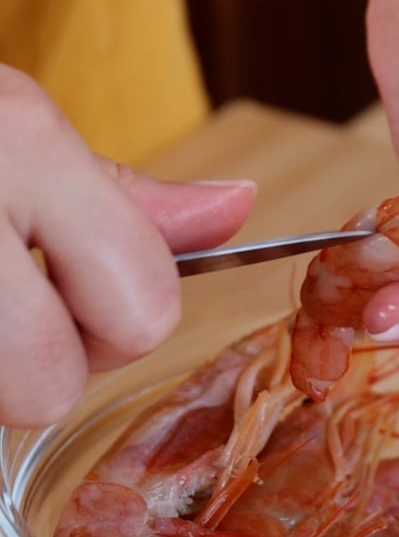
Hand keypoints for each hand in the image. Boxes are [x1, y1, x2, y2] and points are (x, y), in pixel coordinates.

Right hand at [0, 66, 254, 426]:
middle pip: (52, 384)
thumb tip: (236, 209)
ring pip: (1, 402)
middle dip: (49, 358)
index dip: (127, 315)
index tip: (86, 281)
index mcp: (14, 148)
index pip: (145, 310)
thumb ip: (132, 199)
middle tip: (11, 299)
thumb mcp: (25, 134)